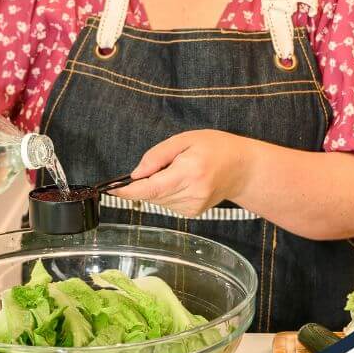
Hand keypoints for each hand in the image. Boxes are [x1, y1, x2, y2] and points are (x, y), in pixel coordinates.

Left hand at [111, 130, 250, 217]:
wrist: (242, 168)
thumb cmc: (215, 148)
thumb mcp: (186, 139)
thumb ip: (158, 155)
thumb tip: (135, 174)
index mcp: (189, 172)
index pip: (151, 188)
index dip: (128, 191)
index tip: (111, 189)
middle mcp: (191, 194)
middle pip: (152, 195)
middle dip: (145, 182)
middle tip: (163, 164)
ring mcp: (193, 207)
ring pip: (158, 200)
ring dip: (157, 187)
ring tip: (178, 170)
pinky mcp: (193, 213)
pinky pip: (167, 203)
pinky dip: (166, 192)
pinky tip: (182, 181)